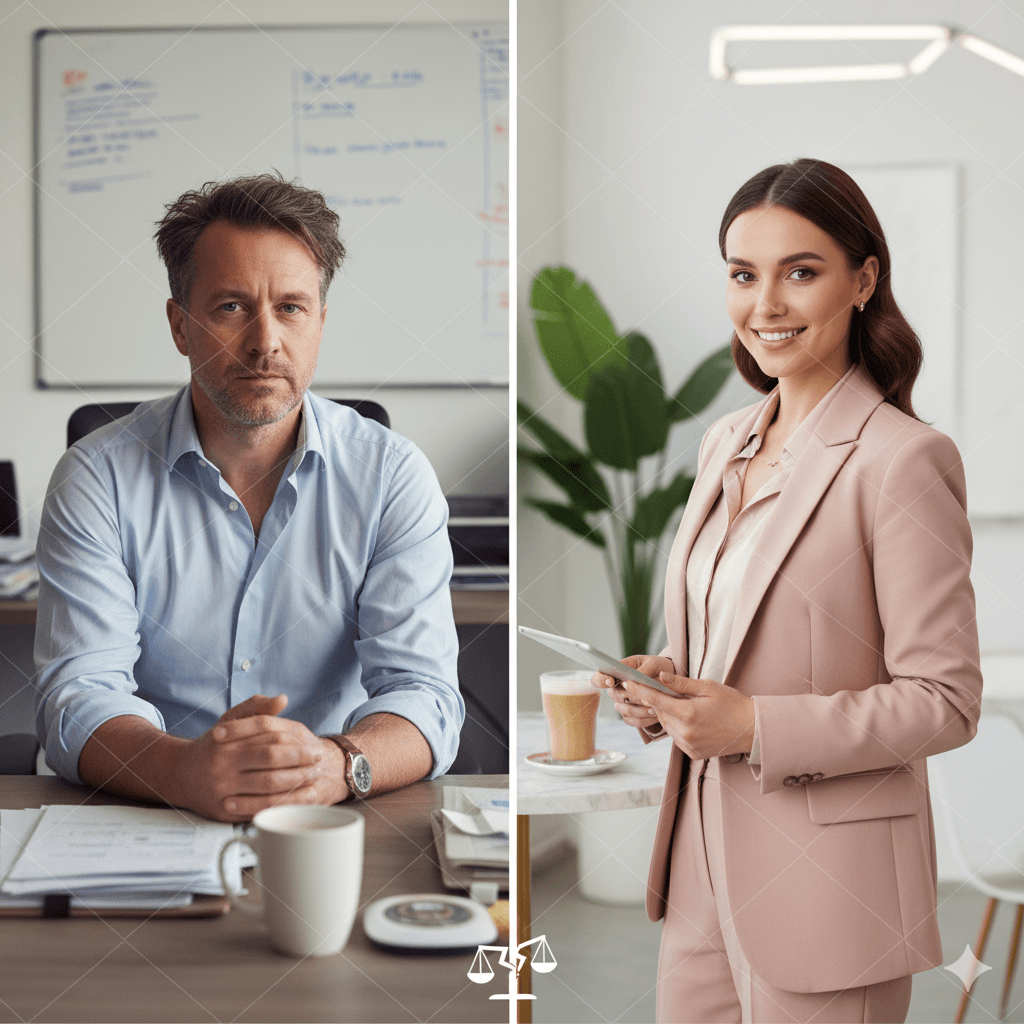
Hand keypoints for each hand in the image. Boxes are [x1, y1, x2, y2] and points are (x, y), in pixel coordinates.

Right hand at [176, 694, 349, 821]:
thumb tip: (283, 699)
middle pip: (270, 763)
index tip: (313, 746)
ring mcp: (221, 790)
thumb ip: (256, 708)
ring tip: (314, 781)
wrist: (180, 774)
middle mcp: (222, 766)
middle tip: (318, 762)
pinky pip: (258, 809)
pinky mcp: (222, 811)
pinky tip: (297, 802)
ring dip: (295, 785)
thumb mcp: (229, 720)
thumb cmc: (213, 745)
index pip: (268, 740)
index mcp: (226, 742)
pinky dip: (280, 806)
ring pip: (266, 788)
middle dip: (299, 763)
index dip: (295, 744)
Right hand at [591, 655, 673, 728]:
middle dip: (631, 697)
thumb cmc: (659, 667)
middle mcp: (617, 688)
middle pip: (613, 695)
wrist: (671, 681)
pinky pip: (632, 721)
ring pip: (623, 710)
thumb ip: (643, 670)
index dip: (601, 680)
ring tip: (655, 707)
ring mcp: (623, 702)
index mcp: (617, 671)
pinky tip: (656, 715)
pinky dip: (644, 720)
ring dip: (639, 710)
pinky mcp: (631, 714)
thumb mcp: (654, 663)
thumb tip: (633, 679)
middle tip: (647, 698)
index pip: (599, 677)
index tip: (611, 681)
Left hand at [621, 672, 755, 758]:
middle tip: (669, 691)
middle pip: (660, 713)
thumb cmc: (733, 705)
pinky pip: (677, 738)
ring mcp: (688, 746)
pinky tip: (693, 721)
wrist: (753, 730)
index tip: (627, 682)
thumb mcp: (708, 687)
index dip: (639, 690)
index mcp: (688, 714)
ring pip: (667, 726)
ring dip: (669, 715)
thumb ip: (681, 684)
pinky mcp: (693, 754)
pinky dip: (678, 727)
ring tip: (687, 707)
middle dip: (660, 701)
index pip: (655, 700)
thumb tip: (659, 677)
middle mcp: (685, 733)